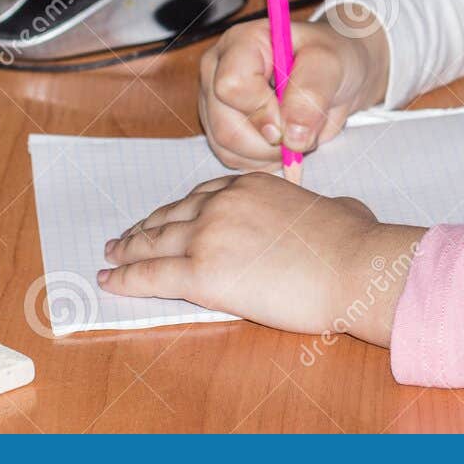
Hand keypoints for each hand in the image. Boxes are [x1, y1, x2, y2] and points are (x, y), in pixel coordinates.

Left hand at [100, 172, 423, 344]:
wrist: (352, 266)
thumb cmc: (353, 242)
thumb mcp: (338, 207)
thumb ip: (325, 206)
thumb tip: (340, 211)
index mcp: (251, 185)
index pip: (201, 195)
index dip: (177, 210)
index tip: (165, 219)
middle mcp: (223, 202)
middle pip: (171, 215)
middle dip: (145, 227)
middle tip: (125, 237)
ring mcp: (208, 234)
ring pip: (153, 242)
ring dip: (127, 250)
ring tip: (112, 256)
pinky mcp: (201, 272)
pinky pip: (150, 274)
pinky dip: (125, 277)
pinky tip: (111, 279)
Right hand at [199, 8, 388, 172]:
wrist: (334, 75)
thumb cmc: (331, 59)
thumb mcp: (330, 66)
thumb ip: (311, 95)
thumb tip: (291, 136)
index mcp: (241, 43)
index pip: (231, 85)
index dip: (263, 110)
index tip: (292, 119)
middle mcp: (218, 70)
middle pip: (225, 125)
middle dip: (270, 141)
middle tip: (302, 131)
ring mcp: (214, 100)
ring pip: (226, 147)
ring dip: (269, 153)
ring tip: (296, 132)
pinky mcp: (218, 126)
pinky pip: (232, 158)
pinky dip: (263, 159)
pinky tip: (283, 140)